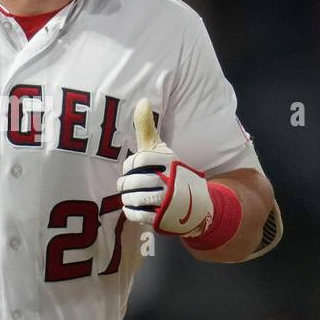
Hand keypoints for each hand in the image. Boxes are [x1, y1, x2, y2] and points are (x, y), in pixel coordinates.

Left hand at [117, 99, 213, 236]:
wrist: (192, 204)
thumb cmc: (169, 172)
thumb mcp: (160, 149)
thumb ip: (147, 128)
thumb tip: (143, 100)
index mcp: (168, 161)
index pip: (136, 161)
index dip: (131, 165)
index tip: (137, 168)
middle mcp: (169, 180)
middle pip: (130, 181)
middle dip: (127, 184)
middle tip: (132, 184)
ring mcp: (167, 201)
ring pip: (132, 198)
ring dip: (127, 198)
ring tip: (133, 196)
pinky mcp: (162, 219)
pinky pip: (135, 214)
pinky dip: (130, 211)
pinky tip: (136, 207)